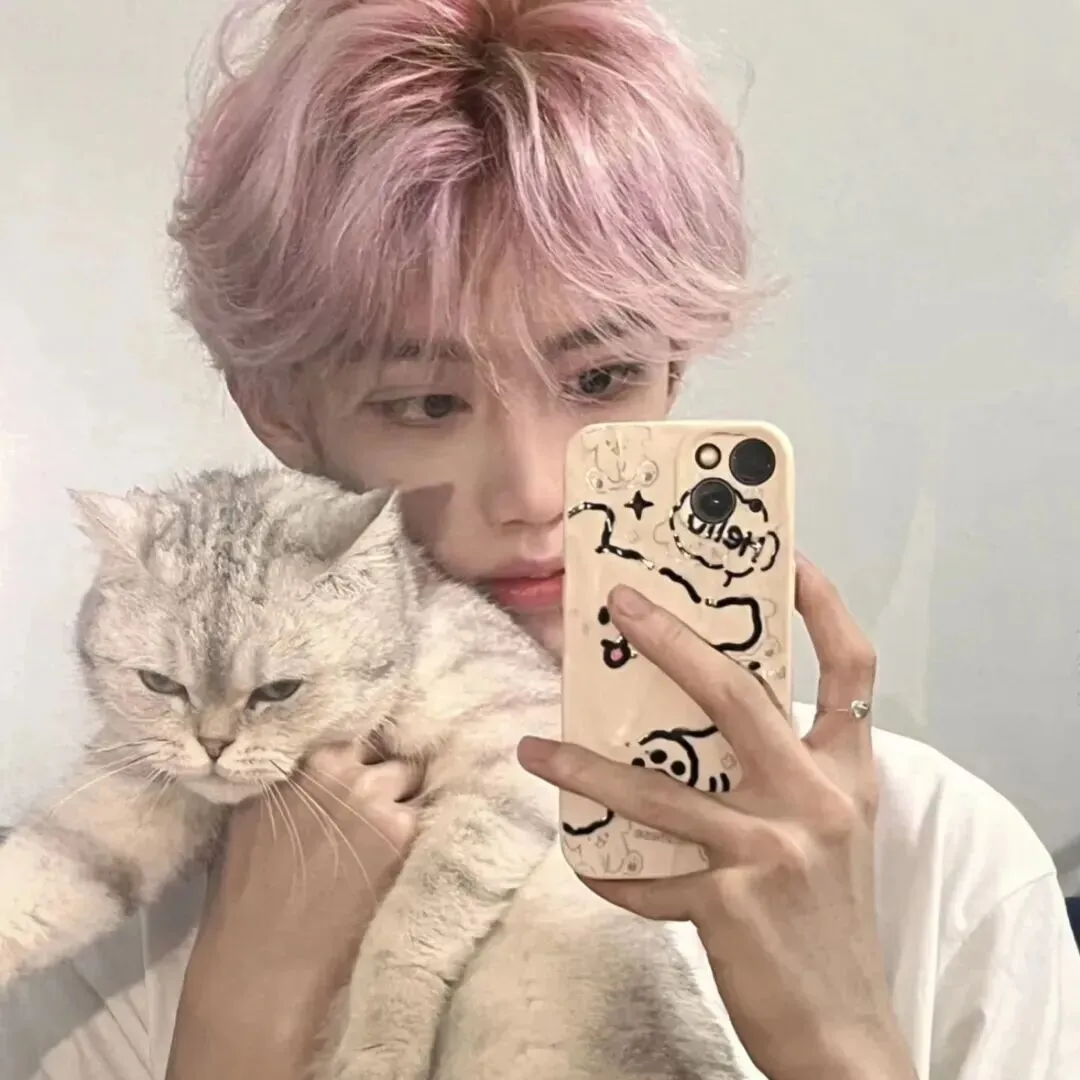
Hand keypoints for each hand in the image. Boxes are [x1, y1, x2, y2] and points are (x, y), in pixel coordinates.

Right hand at [167, 748, 421, 1078]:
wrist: (263, 958)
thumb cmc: (245, 890)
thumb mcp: (255, 809)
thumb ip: (294, 775)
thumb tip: (324, 757)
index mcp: (304, 756)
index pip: (356, 727)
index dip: (365, 746)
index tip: (371, 756)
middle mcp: (343, 769)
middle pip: (390, 751)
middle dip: (389, 771)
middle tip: (383, 800)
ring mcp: (376, 799)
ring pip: (414, 779)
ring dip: (409, 798)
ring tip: (395, 829)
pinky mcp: (403, 835)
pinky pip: (430, 815)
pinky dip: (425, 826)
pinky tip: (409, 847)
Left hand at [518, 557, 915, 1079]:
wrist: (846, 1029)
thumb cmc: (827, 916)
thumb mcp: (827, 828)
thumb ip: (782, 770)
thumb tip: (690, 719)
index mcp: (848, 773)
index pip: (853, 671)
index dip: (822, 606)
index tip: (783, 556)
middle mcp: (816, 800)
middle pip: (739, 697)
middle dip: (673, 640)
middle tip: (617, 605)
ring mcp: (771, 852)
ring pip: (660, 789)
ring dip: (586, 766)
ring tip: (535, 746)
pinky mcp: (729, 905)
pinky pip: (645, 876)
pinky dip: (608, 867)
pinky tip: (581, 857)